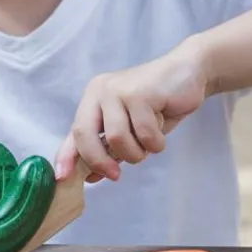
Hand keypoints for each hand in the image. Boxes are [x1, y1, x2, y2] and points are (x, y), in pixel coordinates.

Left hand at [54, 43, 208, 182]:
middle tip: (115, 176)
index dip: (66, 156)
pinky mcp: (139, 94)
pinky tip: (163, 126)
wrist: (187, 73)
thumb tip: (90, 177)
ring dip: (137, 152)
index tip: (63, 178)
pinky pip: (145, 134)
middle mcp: (99, 92)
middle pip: (86, 134)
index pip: (74, 131)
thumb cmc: (157, 104)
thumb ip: (108, 147)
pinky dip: (156, 142)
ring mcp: (117, 90)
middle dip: (100, 161)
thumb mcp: (129, 127)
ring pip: (117, 139)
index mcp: (92, 99)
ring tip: (149, 142)